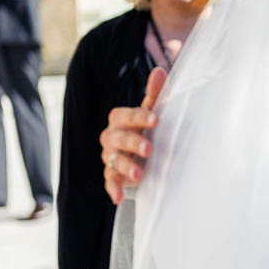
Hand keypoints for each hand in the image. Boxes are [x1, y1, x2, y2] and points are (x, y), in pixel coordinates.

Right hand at [100, 68, 165, 203]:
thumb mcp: (153, 111)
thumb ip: (155, 93)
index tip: (157, 120)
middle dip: (133, 144)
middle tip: (149, 150)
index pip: (127, 116)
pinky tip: (119, 197)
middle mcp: (111, 137)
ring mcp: (110, 156)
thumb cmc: (148, 128)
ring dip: (126, 167)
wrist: (142, 152)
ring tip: (139, 175)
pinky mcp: (112, 174)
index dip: (141, 117)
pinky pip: (109, 181)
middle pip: (119, 139)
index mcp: (120, 119)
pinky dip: (113, 189)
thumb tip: (159, 71)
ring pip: (114, 161)